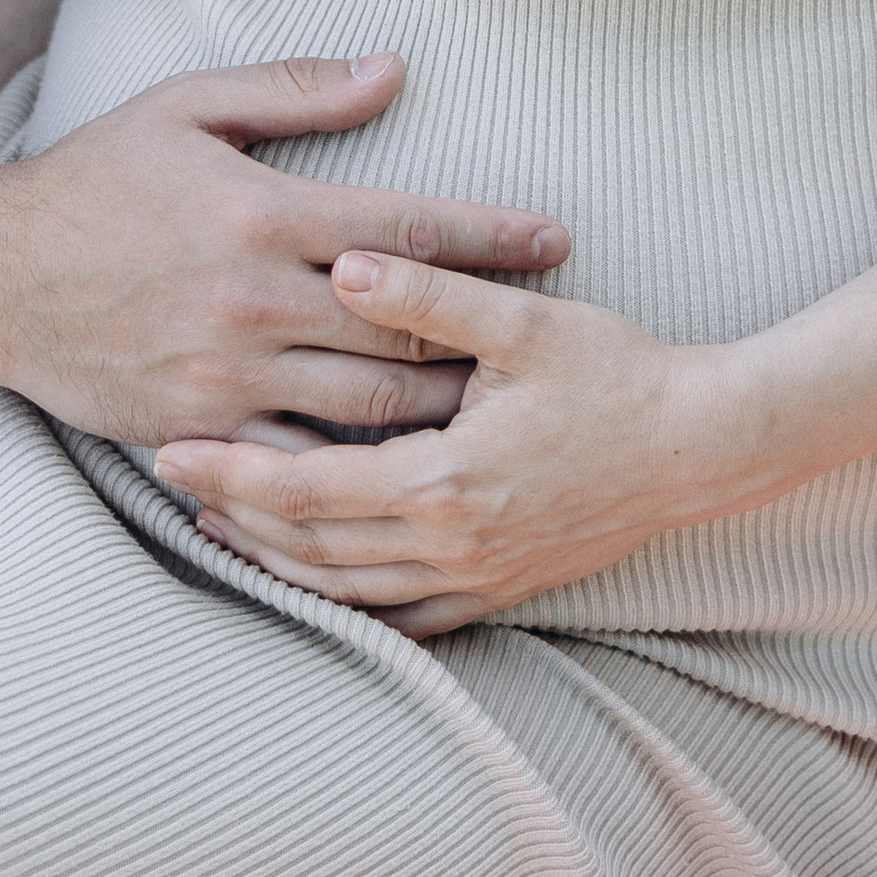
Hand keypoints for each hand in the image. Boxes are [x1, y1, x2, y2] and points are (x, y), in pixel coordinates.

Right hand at [0, 54, 569, 448]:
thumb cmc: (94, 181)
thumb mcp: (188, 108)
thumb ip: (296, 90)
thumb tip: (393, 70)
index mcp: (261, 212)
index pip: (406, 229)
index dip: (492, 236)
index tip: (555, 238)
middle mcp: (254, 299)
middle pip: (405, 328)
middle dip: (488, 332)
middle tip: (550, 333)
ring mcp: (230, 374)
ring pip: (371, 407)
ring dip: (444, 408)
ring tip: (501, 402)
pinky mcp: (203, 427)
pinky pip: (304, 459)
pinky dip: (364, 466)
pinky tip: (411, 465)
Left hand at [154, 251, 775, 634]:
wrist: (705, 446)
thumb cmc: (619, 374)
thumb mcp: (523, 322)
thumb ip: (428, 295)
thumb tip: (346, 261)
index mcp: (446, 480)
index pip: (307, 486)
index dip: (231, 469)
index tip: (171, 446)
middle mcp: (452, 545)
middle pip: (311, 546)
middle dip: (237, 514)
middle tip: (174, 480)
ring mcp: (477, 578)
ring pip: (346, 588)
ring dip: (277, 560)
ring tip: (220, 524)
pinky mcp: (501, 590)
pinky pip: (400, 616)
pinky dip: (342, 598)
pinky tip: (312, 575)